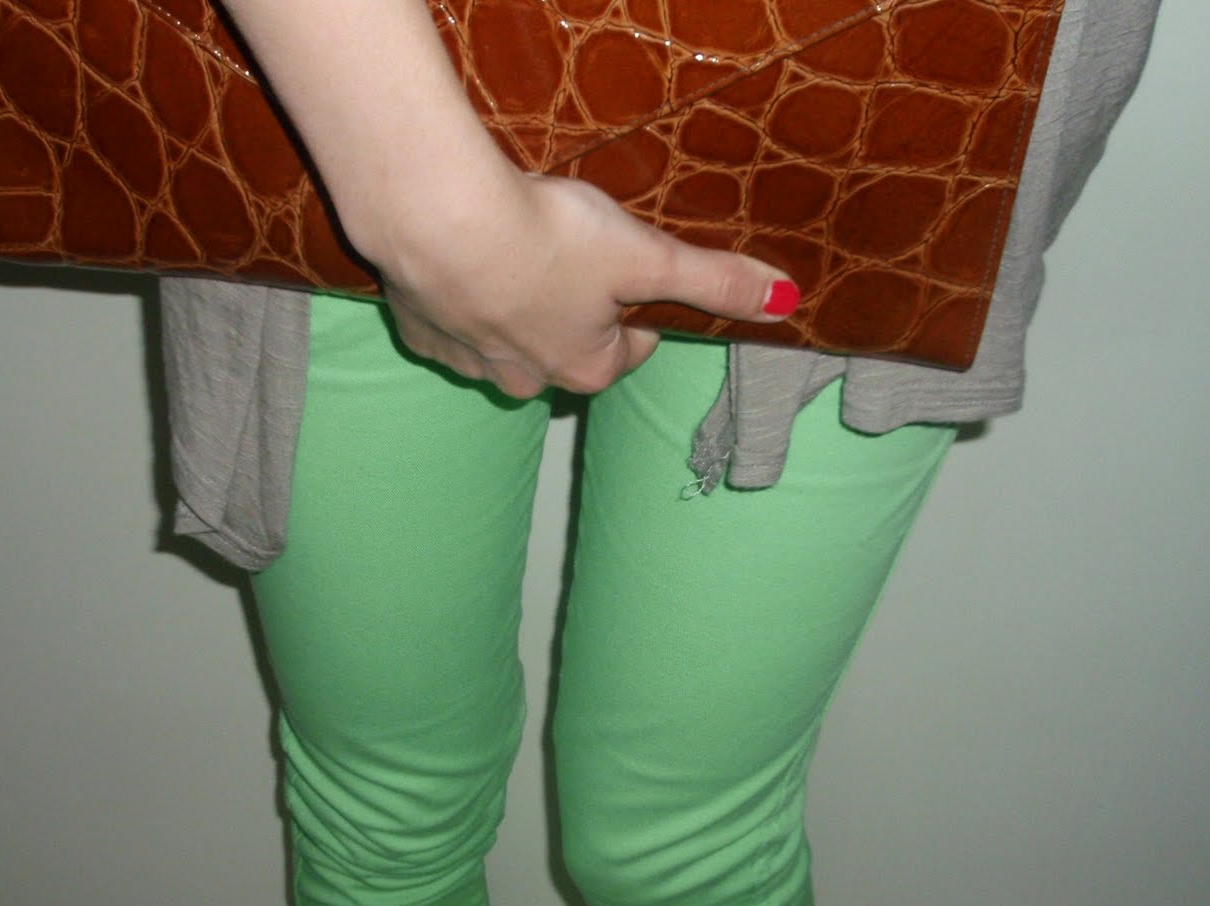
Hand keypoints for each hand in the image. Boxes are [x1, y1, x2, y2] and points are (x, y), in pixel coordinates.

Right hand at [365, 164, 795, 398]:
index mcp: (586, 368)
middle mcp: (527, 380)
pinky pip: (448, 323)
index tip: (631, 273)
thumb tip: (789, 303)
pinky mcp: (420, 335)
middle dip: (570, 311)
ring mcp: (469, 363)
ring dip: (511, 305)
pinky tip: (460, 257)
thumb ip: (713, 279)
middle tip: (567, 254)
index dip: (636, 308)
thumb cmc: (547, 238)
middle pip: (564, 350)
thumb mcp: (645, 255)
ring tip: (510, 249)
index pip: (629, 351)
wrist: (438, 221)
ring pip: (503, 340)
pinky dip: (457, 296)